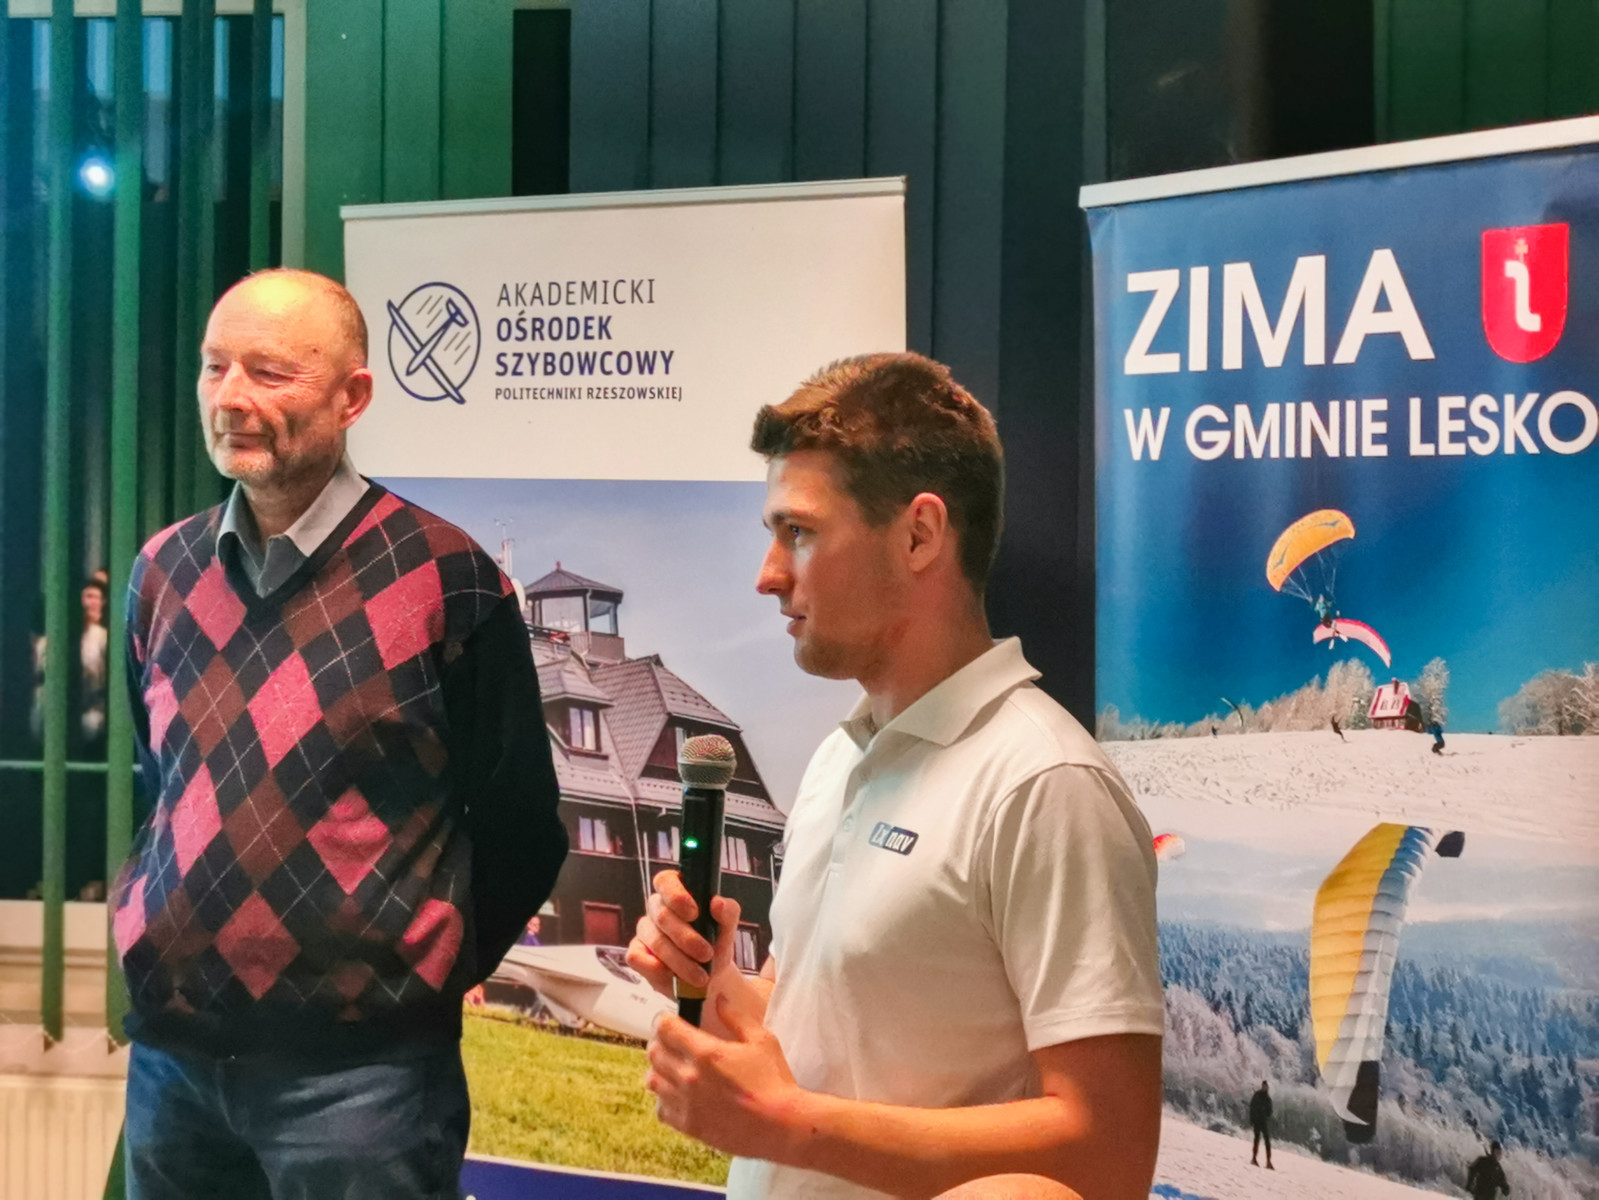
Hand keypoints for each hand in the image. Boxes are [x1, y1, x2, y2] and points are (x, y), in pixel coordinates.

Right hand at [627, 868, 715, 996]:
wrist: (709, 978)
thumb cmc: (715, 944)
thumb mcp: (727, 929)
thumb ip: (728, 912)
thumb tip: (717, 902)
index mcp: (677, 891)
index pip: (665, 881)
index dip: (676, 895)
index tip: (694, 913)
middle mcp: (657, 907)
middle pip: (663, 915)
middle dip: (687, 938)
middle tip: (707, 954)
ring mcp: (645, 930)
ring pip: (655, 941)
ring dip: (680, 961)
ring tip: (701, 976)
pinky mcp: (636, 953)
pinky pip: (636, 957)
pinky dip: (656, 968)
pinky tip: (672, 976)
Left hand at [646, 970, 801, 1157]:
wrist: (780, 1125)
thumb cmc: (774, 1081)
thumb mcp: (761, 1040)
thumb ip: (736, 1017)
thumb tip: (718, 998)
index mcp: (706, 1052)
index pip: (665, 1029)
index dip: (663, 1020)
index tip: (670, 1020)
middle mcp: (689, 1077)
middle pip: (653, 1053)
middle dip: (660, 1042)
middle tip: (672, 1041)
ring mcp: (686, 1104)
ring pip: (652, 1081)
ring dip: (659, 1070)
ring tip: (673, 1067)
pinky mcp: (688, 1126)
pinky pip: (660, 1109)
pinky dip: (664, 1098)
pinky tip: (679, 1094)